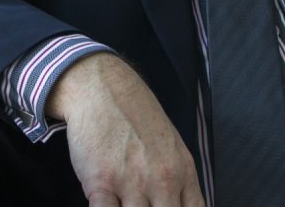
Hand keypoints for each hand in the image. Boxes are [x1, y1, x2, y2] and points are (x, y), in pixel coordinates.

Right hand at [47, 52, 203, 205]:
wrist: (102, 88)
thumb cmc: (135, 117)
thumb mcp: (172, 147)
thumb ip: (180, 183)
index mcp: (183, 172)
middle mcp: (163, 180)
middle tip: (144, 206)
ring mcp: (132, 183)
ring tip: (125, 203)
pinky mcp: (101, 183)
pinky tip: (107, 204)